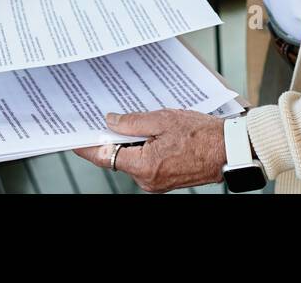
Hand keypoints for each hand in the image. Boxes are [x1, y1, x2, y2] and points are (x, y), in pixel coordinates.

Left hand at [71, 109, 226, 192]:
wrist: (228, 150)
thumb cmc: (201, 134)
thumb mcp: (163, 119)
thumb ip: (133, 122)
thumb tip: (110, 121)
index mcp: (144, 165)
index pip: (105, 156)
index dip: (87, 146)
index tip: (72, 138)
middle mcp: (147, 180)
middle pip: (119, 157)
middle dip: (114, 138)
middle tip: (110, 117)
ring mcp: (156, 183)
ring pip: (133, 159)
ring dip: (133, 142)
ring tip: (142, 122)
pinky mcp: (165, 180)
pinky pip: (146, 163)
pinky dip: (145, 149)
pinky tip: (153, 134)